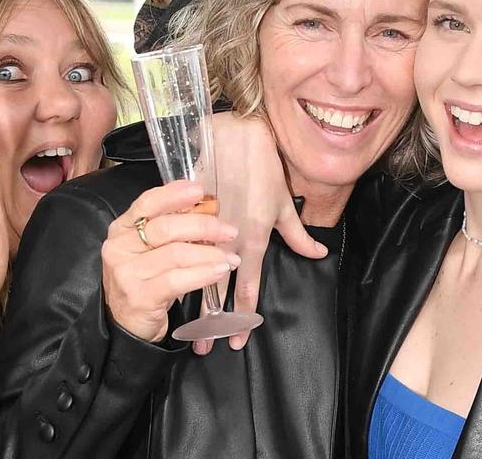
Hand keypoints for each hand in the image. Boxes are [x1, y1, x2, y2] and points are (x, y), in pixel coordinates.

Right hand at [102, 180, 239, 341]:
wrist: (126, 323)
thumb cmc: (145, 279)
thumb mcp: (151, 249)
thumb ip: (170, 228)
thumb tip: (206, 207)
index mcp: (121, 229)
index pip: (147, 203)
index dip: (174, 195)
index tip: (199, 191)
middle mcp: (119, 247)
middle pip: (166, 227)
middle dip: (203, 226)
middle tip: (229, 230)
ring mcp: (127, 273)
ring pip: (175, 254)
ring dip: (209, 253)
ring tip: (230, 257)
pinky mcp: (139, 296)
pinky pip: (177, 279)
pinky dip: (202, 273)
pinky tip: (219, 271)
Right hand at [191, 113, 326, 354]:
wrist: (237, 134)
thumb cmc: (263, 167)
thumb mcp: (282, 204)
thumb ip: (297, 235)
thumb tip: (318, 254)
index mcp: (252, 239)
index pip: (247, 286)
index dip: (241, 315)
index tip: (237, 340)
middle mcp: (228, 240)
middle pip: (218, 288)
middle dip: (212, 322)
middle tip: (204, 348)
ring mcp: (204, 228)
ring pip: (196, 272)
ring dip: (192, 301)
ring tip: (187, 329)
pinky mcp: (185, 214)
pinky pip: (177, 244)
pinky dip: (173, 263)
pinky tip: (163, 284)